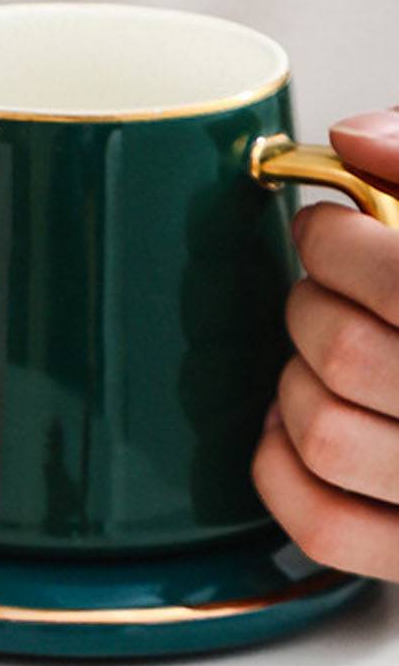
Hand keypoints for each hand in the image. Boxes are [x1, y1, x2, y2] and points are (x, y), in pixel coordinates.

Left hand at [254, 111, 398, 579]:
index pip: (393, 280)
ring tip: (326, 351)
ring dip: (296, 379)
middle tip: (328, 284)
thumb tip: (354, 140)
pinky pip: (322, 525)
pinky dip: (279, 467)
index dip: (334, 239)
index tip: (327, 225)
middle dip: (312, 301)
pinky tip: (297, 424)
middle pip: (345, 352)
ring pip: (324, 434)